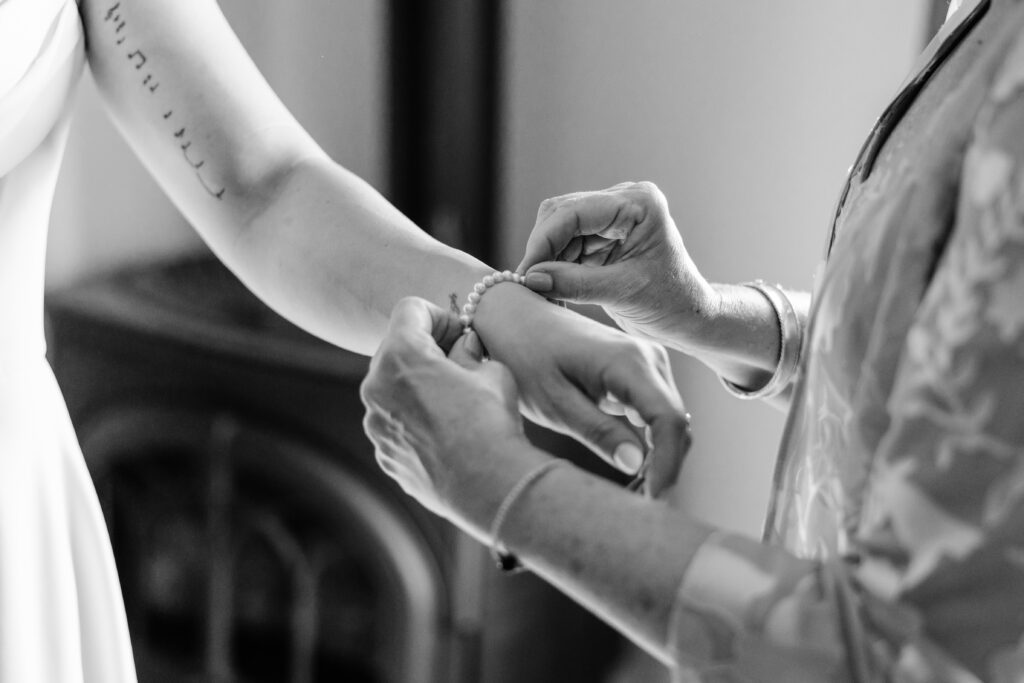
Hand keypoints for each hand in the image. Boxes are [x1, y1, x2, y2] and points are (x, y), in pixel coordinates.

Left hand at [360, 297, 540, 539]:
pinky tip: (448, 433)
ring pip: (392, 389)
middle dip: (426, 350)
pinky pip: (395, 424)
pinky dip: (415, 420)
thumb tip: (464, 347)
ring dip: (418, 386)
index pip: (410, 310)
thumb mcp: (491, 371)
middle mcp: (376, 387)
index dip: (440, 316)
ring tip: (456, 401)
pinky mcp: (384, 454)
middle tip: (460, 363)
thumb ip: (469, 352)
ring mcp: (376, 425)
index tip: (460, 335)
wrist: (488, 485)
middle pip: (396, 349)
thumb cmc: (491, 422)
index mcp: (400, 355)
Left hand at [473, 282, 691, 495]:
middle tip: (639, 506)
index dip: (669, 466)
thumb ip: (597, 432)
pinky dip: (651, 441)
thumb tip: (637, 466)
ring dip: (660, 456)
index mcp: (628, 363)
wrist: (513, 314)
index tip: (652, 501)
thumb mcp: (553, 402)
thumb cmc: (524, 354)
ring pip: (670, 421)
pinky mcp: (640, 370)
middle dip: (665, 468)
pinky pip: (656, 412)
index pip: (670, 422)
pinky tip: (630, 465)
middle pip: (676, 424)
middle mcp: (648, 358)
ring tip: (634, 492)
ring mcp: (648, 361)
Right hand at [517, 181, 717, 347]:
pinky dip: (554, 267)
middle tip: (530, 286)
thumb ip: (575, 284)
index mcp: (639, 204)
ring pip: (556, 229)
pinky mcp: (601, 234)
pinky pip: (563, 244)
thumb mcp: (622, 293)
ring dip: (546, 260)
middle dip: (542, 250)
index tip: (526, 274)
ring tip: (544, 294)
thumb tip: (531, 278)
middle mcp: (623, 201)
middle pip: (560, 214)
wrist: (688, 317)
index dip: (544, 241)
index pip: (574, 212)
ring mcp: (610, 216)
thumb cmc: (670, 303)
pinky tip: (553, 290)